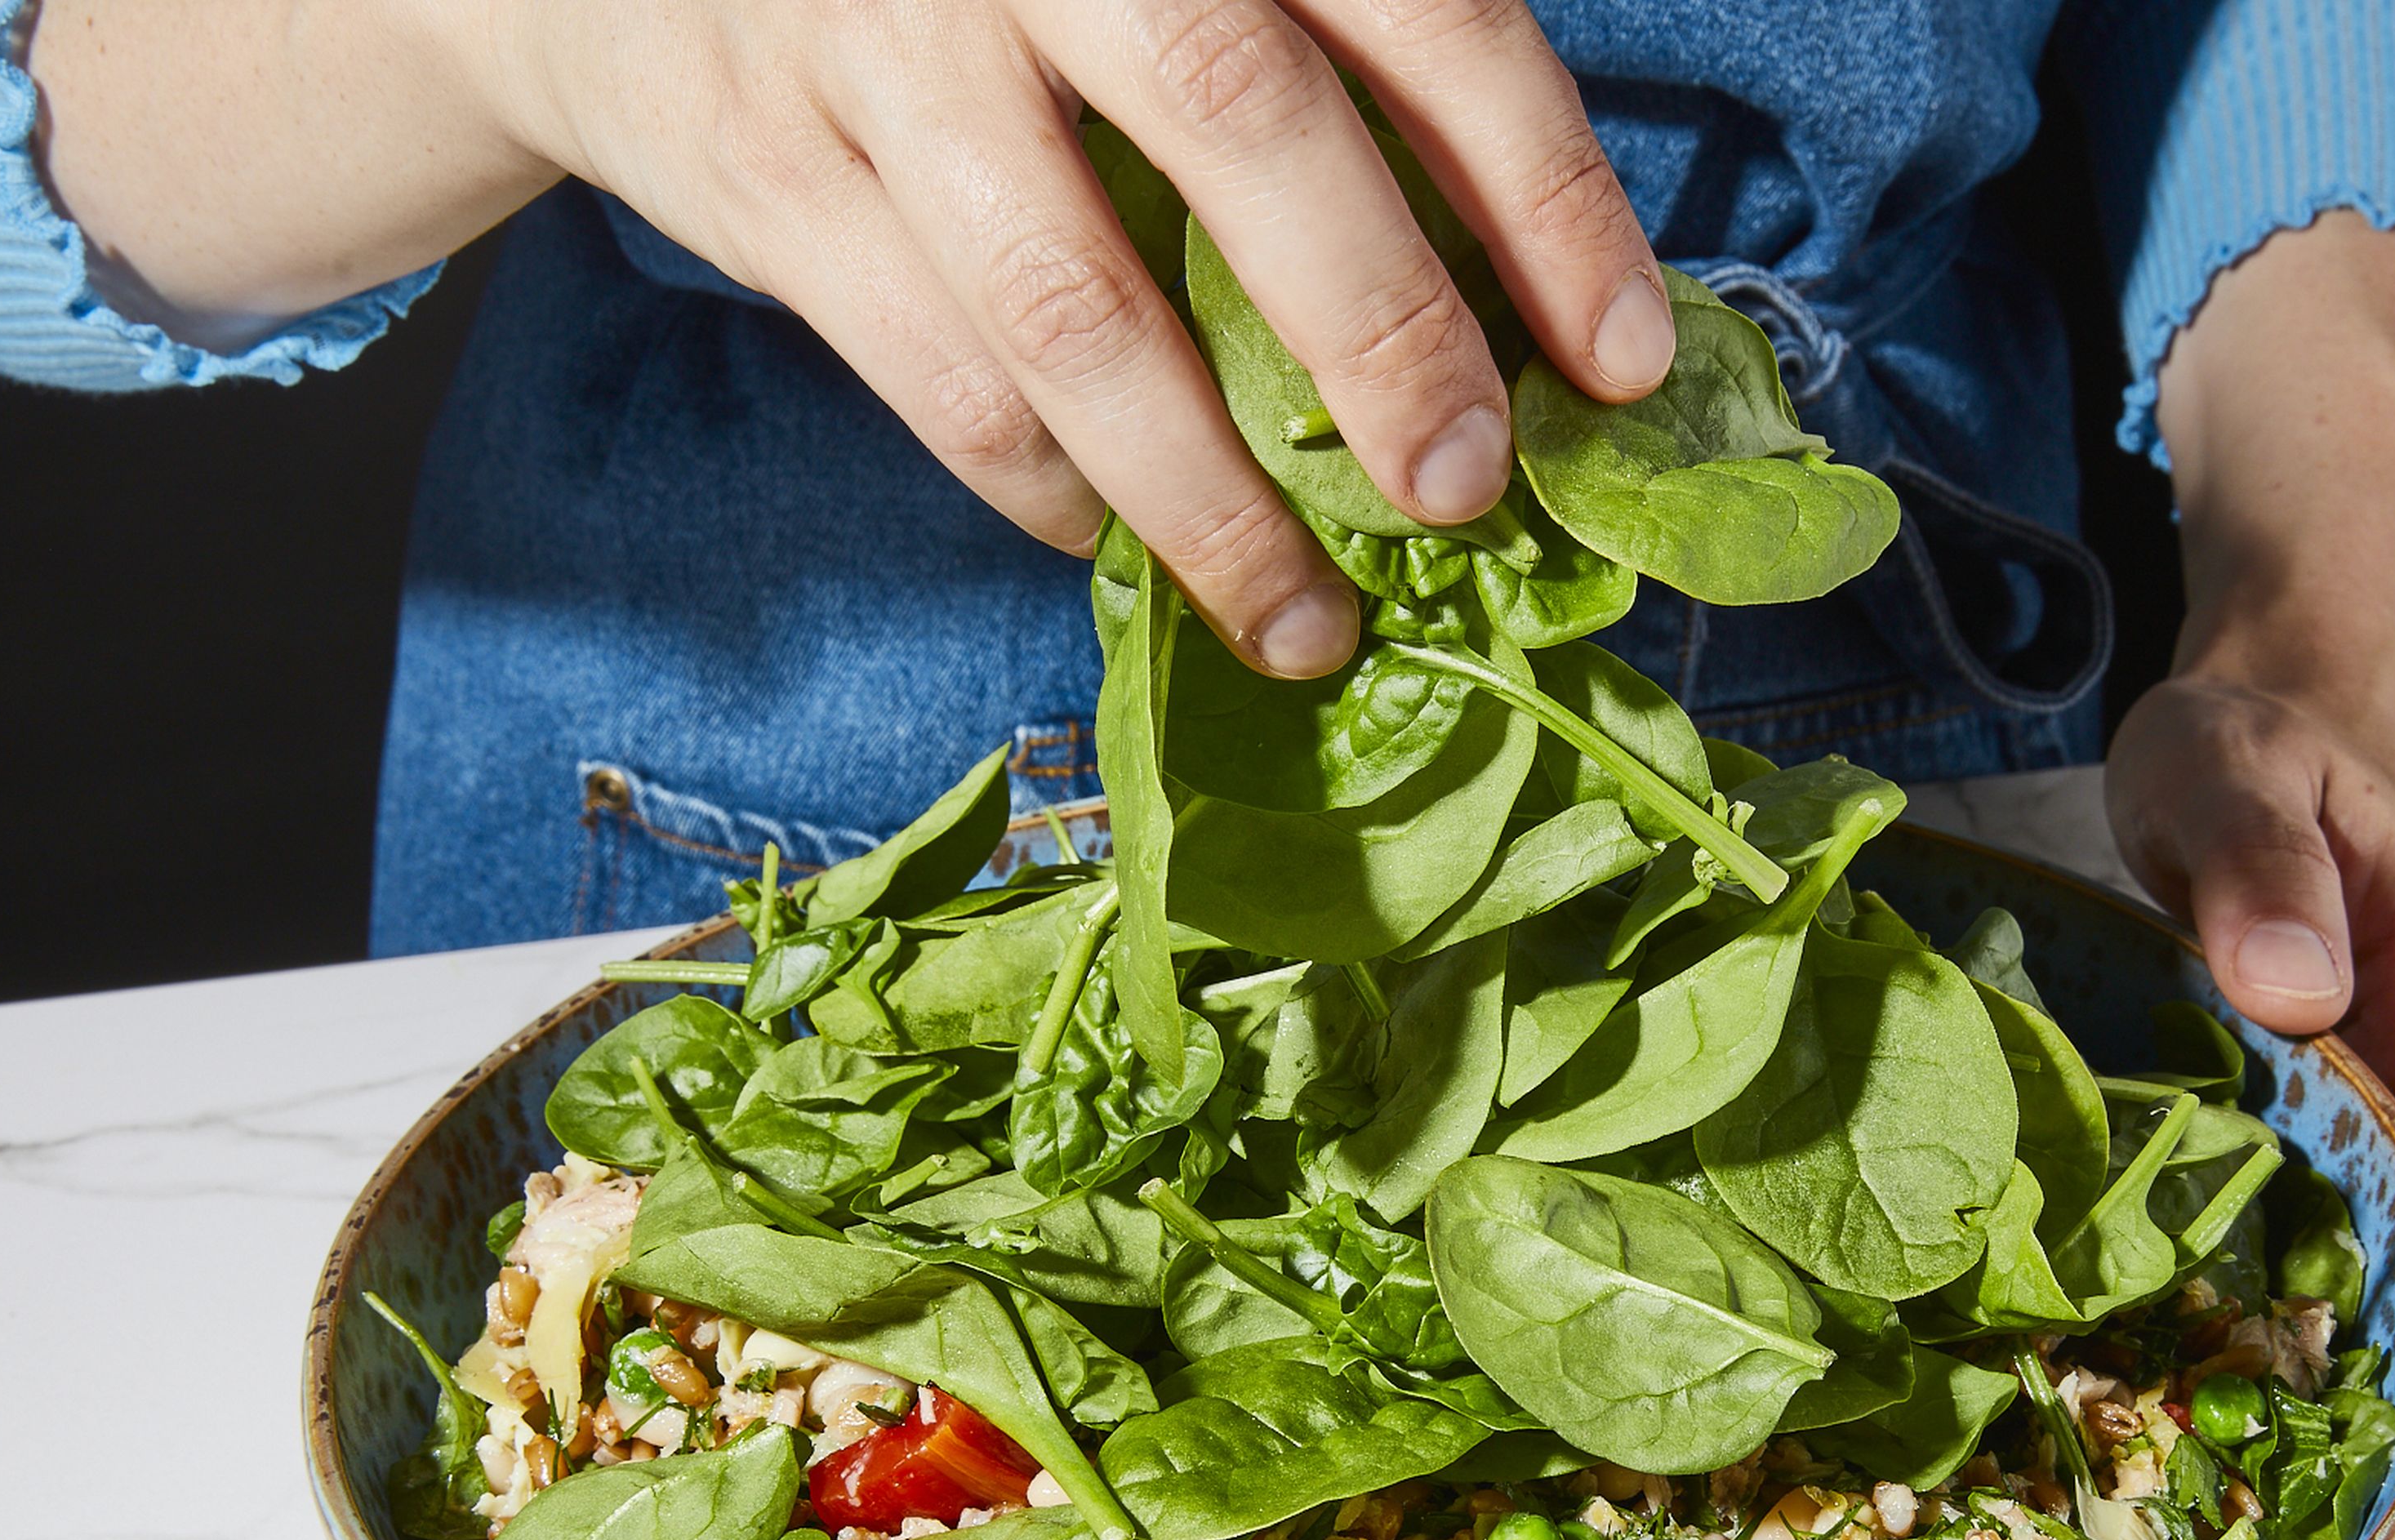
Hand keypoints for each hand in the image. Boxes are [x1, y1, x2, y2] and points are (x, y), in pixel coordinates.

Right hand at [465, 0, 1669, 669]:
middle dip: (1383, 338)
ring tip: (1308, 624)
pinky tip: (1129, 549)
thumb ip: (1316, 53)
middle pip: (1249, 128)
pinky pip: (947, 381)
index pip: (1417, 10)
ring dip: (1213, 502)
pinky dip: (1058, 494)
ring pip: (1077, 310)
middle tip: (1464, 494)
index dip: (1544, 192)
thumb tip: (1518, 283)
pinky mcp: (770, 178)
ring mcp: (885, 49)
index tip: (1624, 360)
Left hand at [2103, 670, 2394, 1303]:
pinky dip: (2335, 1196)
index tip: (2289, 1337)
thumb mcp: (2218, 776)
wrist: (2297, 706)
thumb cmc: (2256, 744)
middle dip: (2353, 1277)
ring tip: (2215, 1248)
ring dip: (2338, 1241)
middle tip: (2216, 1310)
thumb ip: (2254, 871)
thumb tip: (2294, 985)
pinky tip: (2248, 1190)